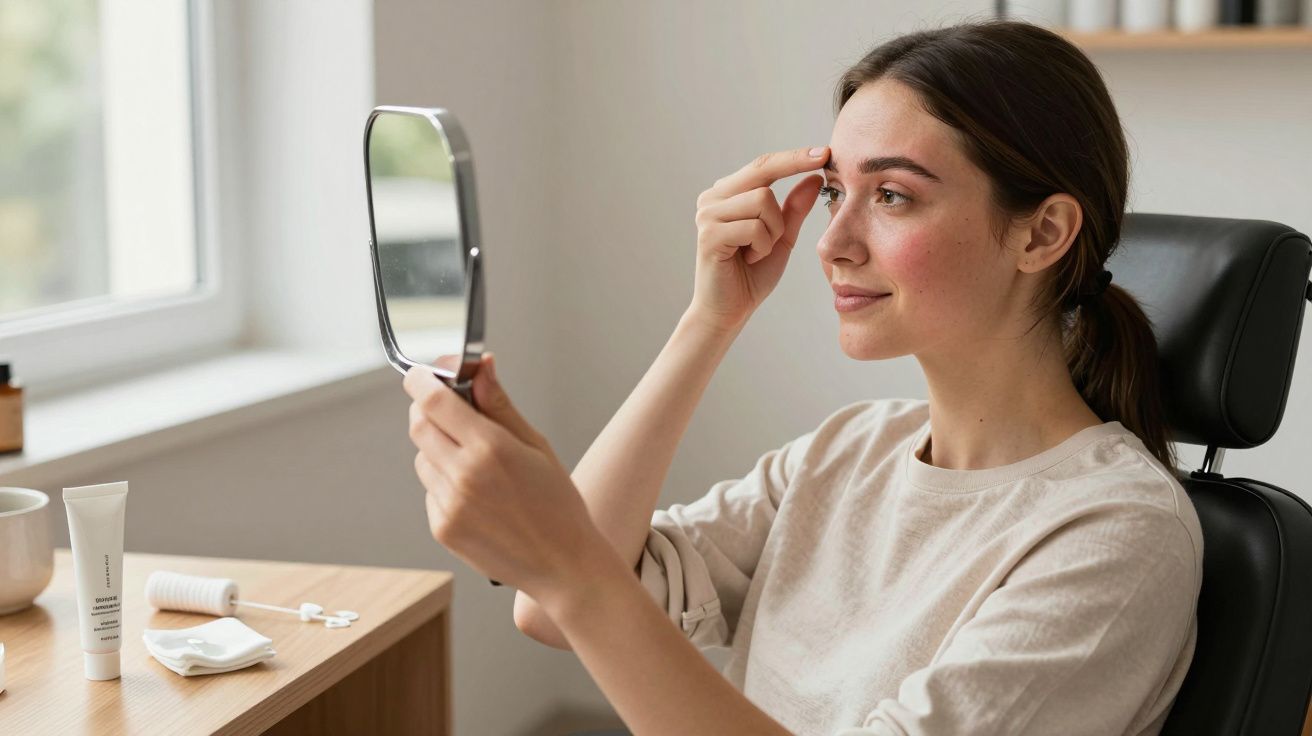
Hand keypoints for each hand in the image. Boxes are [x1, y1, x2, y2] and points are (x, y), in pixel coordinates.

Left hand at [403, 352, 608, 595]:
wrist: (563, 564)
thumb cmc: (558, 504)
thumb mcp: (536, 445)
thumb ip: (500, 404)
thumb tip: (481, 367)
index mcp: (490, 448)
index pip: (432, 400)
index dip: (422, 380)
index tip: (424, 375)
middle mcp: (464, 475)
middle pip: (419, 426)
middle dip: (428, 411)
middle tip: (451, 412)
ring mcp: (450, 504)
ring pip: (423, 459)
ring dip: (438, 450)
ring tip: (477, 465)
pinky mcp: (443, 528)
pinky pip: (431, 491)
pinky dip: (445, 484)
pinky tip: (479, 496)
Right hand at [689, 146, 828, 330]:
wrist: (730, 311)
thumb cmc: (752, 275)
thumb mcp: (781, 237)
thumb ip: (794, 208)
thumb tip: (814, 178)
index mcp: (727, 193)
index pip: (763, 165)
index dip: (794, 157)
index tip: (825, 152)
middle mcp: (712, 198)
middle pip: (763, 174)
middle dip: (786, 194)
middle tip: (806, 197)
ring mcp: (708, 214)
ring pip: (763, 200)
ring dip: (773, 231)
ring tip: (758, 252)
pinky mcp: (709, 234)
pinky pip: (755, 227)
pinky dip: (762, 246)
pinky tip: (749, 260)